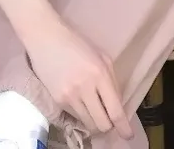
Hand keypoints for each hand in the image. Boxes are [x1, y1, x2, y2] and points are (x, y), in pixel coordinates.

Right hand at [25, 17, 132, 139]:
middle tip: (109, 120)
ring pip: (88, 124)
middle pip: (102, 124)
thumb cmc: (77, 44)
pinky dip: (81, 113)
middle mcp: (85, 88)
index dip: (123, 127)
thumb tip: (118, 106)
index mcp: (100, 74)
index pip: (115, 111)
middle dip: (108, 126)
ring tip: (94, 110)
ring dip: (94, 121)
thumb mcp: (102, 57)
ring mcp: (69, 96)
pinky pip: (75, 116)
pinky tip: (79, 100)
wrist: (45, 37)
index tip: (128, 135)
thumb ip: (112, 82)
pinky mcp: (57, 100)